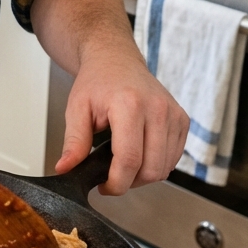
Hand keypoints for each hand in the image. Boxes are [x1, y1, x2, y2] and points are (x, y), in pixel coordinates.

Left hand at [55, 46, 188, 194]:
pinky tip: (139, 153)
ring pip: (164, 168)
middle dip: (129, 182)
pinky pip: (173, 159)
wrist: (117, 61)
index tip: (103, 187)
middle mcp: (157, 109)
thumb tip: (65, 168)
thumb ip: (73, 142)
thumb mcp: (76, 109)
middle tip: (112, 176)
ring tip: (123, 162)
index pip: (129, 160)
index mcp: (129, 104)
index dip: (116, 183)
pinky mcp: (182, 120)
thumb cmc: (97, 82)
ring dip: (143, 175)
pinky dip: (156, 164)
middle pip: (151, 169)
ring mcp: (174, 114)